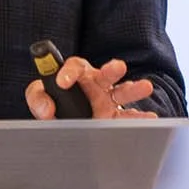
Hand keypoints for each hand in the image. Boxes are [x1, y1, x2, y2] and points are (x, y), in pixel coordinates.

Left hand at [25, 55, 155, 119]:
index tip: (62, 82)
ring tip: (146, 87)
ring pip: (122, 92)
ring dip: (134, 89)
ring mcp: (108, 100)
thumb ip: (37, 96)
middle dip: (112, 69)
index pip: (75, 67)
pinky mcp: (114, 117)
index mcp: (78, 74)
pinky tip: (150, 118)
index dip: (68, 72)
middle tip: (118, 68)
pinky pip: (128, 116)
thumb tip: (47, 108)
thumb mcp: (40, 97)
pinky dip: (140, 117)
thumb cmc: (55, 102)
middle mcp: (96, 84)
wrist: (65, 121)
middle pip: (106, 73)